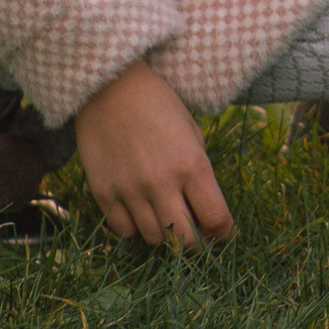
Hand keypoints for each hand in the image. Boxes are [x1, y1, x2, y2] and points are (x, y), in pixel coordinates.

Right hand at [75, 60, 233, 250]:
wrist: (110, 86)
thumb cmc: (159, 102)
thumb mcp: (192, 131)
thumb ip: (199, 170)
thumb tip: (204, 208)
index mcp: (192, 165)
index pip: (216, 218)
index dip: (225, 232)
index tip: (225, 233)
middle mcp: (161, 184)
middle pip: (185, 240)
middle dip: (197, 243)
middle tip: (197, 234)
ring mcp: (129, 191)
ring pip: (154, 239)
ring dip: (166, 234)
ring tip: (168, 218)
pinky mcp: (103, 193)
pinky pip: (124, 231)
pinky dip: (136, 228)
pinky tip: (141, 213)